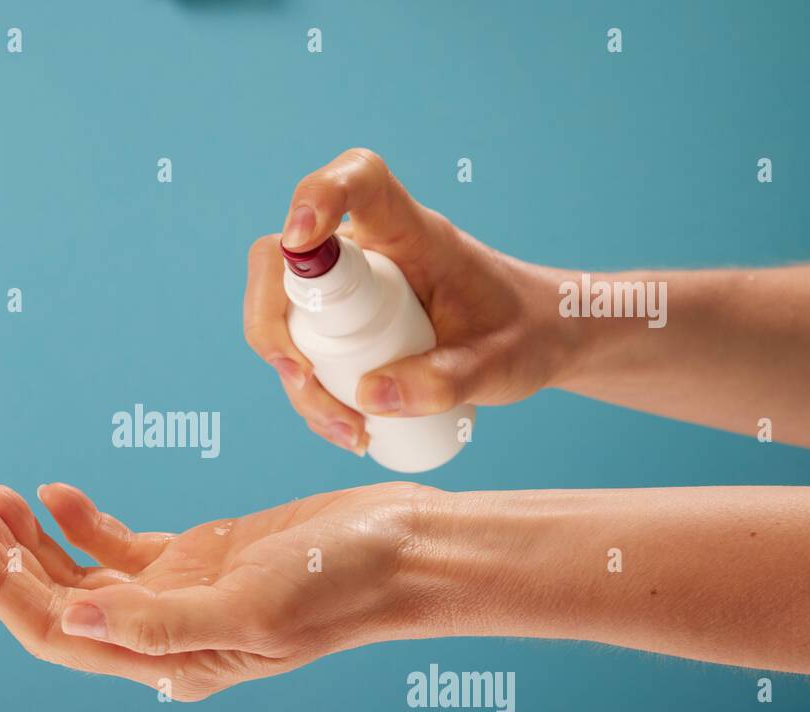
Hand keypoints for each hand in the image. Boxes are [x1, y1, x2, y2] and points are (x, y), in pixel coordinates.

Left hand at [0, 481, 434, 700]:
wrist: (401, 551)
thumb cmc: (342, 584)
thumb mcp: (251, 606)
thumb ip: (160, 619)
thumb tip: (73, 616)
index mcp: (167, 660)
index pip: (56, 628)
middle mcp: (161, 634)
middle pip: (55, 600)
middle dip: (0, 556)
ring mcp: (175, 595)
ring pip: (79, 572)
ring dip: (31, 537)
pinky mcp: (194, 558)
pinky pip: (118, 545)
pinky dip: (81, 521)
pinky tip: (53, 492)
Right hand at [245, 148, 570, 453]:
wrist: (537, 341)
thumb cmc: (523, 334)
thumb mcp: (497, 365)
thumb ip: (444, 380)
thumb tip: (368, 396)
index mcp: (413, 234)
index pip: (359, 182)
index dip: (317, 195)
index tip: (299, 239)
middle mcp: (369, 252)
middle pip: (283, 260)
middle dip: (273, 325)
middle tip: (302, 378)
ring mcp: (348, 289)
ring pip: (284, 316)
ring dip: (295, 377)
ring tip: (351, 431)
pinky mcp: (342, 324)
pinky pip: (301, 349)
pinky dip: (310, 395)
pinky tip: (350, 429)